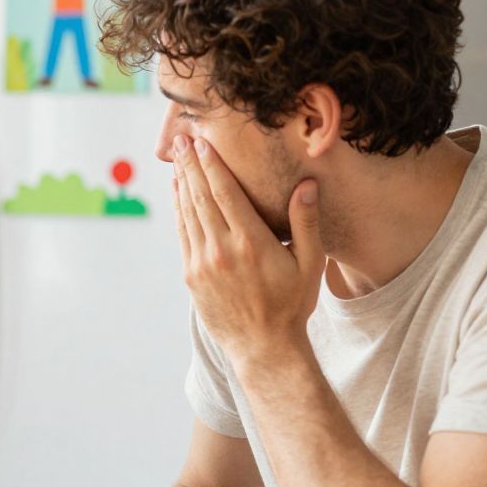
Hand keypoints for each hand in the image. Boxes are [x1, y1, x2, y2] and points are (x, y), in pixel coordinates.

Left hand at [171, 135, 323, 362]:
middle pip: (200, 197)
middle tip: (180, 139)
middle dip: (190, 165)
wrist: (263, 348)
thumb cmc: (292, 305)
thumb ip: (305, 222)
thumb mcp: (310, 264)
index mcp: (250, 243)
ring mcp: (202, 264)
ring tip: (177, 159)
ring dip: (181, 183)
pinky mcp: (191, 276)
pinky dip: (179, 210)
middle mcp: (221, 250)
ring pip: (187, 213)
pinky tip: (178, 194)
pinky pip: (183, 234)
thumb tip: (306, 184)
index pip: (225, 193)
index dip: (211, 165)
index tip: (201, 142)